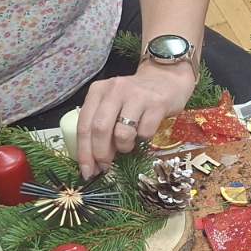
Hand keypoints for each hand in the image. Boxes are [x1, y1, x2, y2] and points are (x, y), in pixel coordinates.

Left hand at [76, 62, 196, 177]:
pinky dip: (143, 139)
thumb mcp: (112, 105)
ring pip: (121, 133)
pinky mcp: (157, 104)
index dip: (84, 152)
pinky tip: (144, 132)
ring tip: (128, 145)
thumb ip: (101, 127)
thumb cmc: (135, 98)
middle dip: (100, 154)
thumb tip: (94, 162)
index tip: (86, 171)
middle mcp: (114, 90)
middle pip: (99, 129)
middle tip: (105, 166)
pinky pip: (145, 133)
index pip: (84, 125)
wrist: (166, 79)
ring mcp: (136, 96)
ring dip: (123, 147)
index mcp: (98, 91)